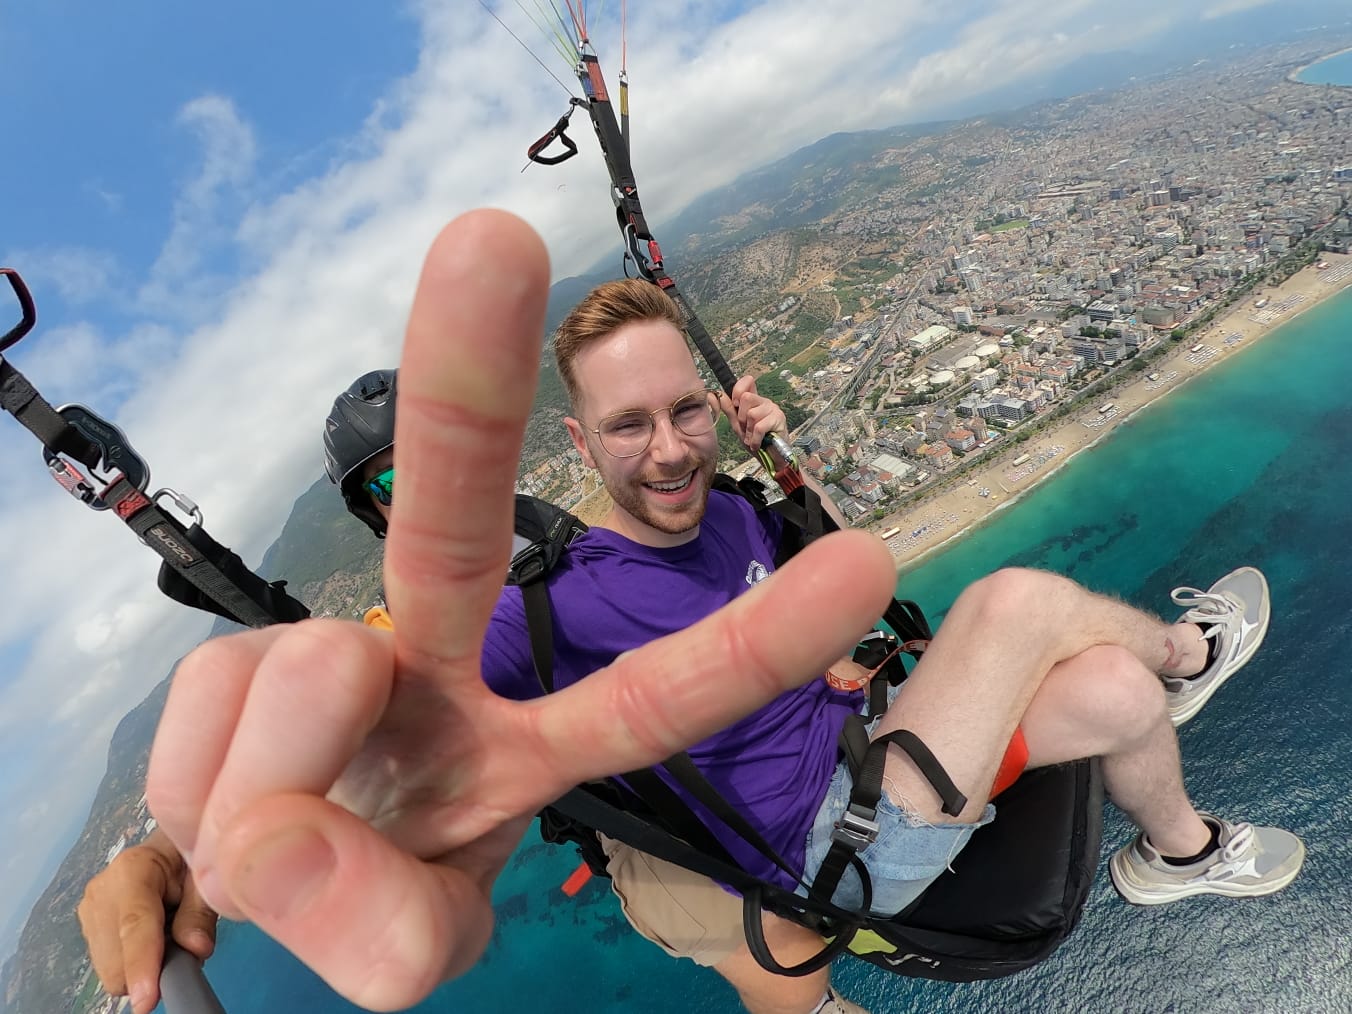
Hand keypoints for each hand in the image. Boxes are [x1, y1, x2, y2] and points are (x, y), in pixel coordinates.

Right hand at [77, 829, 216, 1013]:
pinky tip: (152, 936)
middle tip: (184, 942)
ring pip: (110, 969)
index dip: (141, 965)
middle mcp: (102, 890)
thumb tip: (195, 950)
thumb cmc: (190, 858)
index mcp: (133, 868)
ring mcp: (90, 910)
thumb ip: (199, 911)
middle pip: (116, 958)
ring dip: (142, 964)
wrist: (169, 847)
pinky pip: (110, 965)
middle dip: (151, 967)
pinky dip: (134, 961)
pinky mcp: (89, 927)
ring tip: (168, 931)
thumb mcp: (204, 877)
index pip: (135, 926)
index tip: (147, 1001)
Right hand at [146, 210, 895, 1010]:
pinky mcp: (248, 661)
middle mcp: (448, 662)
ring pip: (306, 674)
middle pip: (458, 521)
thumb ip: (388, 925)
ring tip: (274, 841)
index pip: (654, 696)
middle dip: (468, 386)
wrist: (275, 865)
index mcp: (534, 738)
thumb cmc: (382, 877)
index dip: (749, 641)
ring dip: (269, 789)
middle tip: (490, 237)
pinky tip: (229, 804)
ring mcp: (347, 653)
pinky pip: (211, 720)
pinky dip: (205, 789)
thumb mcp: (404, 935)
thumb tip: (286, 852)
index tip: (862, 562)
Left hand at [720, 375, 787, 455]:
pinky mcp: (779, 419)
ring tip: (752, 438)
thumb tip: (713, 395)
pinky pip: (759, 427)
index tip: (736, 405)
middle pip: (746, 397)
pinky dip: (754, 439)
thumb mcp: (738, 425)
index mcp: (754, 400)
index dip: (738, 390)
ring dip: (749, 431)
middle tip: (746, 429)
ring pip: (752, 414)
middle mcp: (764, 401)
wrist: (771, 458)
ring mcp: (773, 409)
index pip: (747, 381)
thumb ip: (728, 409)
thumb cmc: (756, 440)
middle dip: (742, 418)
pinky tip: (756, 444)